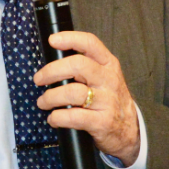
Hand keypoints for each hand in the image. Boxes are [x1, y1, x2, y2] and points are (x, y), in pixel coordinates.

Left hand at [33, 31, 140, 165]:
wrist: (129, 130)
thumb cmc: (110, 100)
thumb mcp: (105, 77)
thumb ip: (85, 66)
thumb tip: (52, 62)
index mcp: (108, 64)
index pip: (90, 44)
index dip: (70, 38)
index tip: (52, 40)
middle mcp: (109, 80)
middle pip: (77, 65)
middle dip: (52, 71)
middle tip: (39, 79)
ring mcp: (107, 101)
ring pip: (72, 92)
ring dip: (50, 97)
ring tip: (43, 102)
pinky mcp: (102, 122)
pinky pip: (74, 117)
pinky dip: (57, 117)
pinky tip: (54, 118)